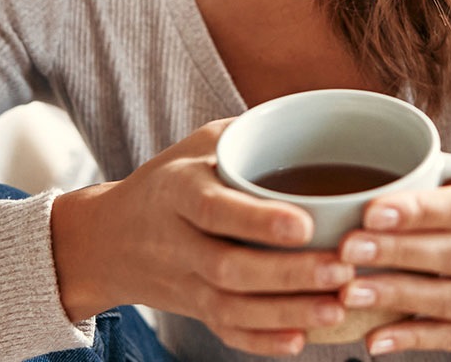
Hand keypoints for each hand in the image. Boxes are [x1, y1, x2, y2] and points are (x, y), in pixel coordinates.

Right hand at [49, 119, 355, 356]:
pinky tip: (301, 342)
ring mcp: (182, 282)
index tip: (306, 226)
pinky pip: (224, 332)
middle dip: (287, 275)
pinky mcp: (191, 310)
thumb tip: (319, 112)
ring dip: (285, 313)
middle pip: (228, 268)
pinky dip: (261, 342)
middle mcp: (176, 241)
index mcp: (178, 191)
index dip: (259, 222)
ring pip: (230, 308)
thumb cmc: (172, 179)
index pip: (216, 209)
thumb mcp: (200, 143)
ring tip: (336, 308)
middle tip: (342, 270)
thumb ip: (249, 133)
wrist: (107, 238)